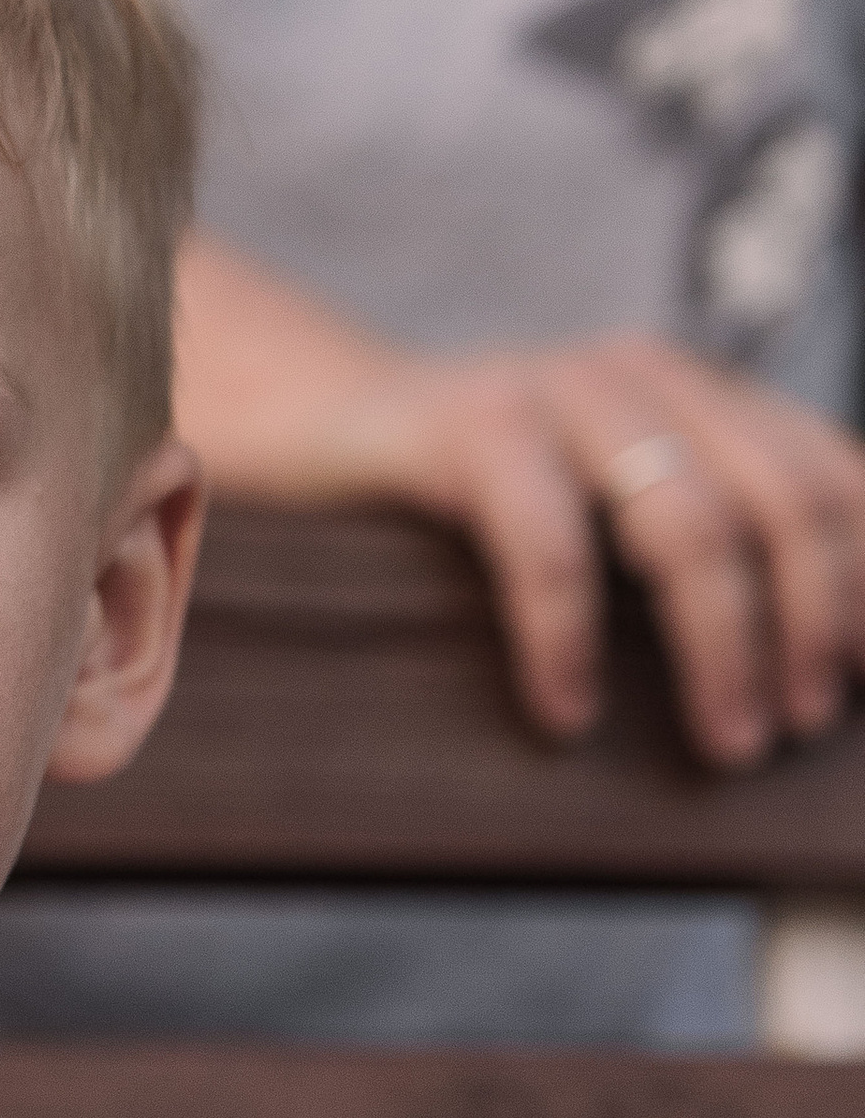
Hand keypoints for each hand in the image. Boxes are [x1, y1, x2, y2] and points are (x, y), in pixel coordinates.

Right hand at [297, 334, 864, 769]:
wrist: (305, 430)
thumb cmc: (469, 506)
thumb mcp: (603, 514)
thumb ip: (694, 550)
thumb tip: (799, 675)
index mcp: (701, 396)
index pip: (831, 476)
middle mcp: (646, 377)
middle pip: (781, 502)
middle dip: (811, 626)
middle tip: (797, 728)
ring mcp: (557, 391)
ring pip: (686, 522)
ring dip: (722, 646)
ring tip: (725, 740)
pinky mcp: (466, 424)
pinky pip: (545, 540)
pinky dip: (568, 638)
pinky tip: (566, 715)